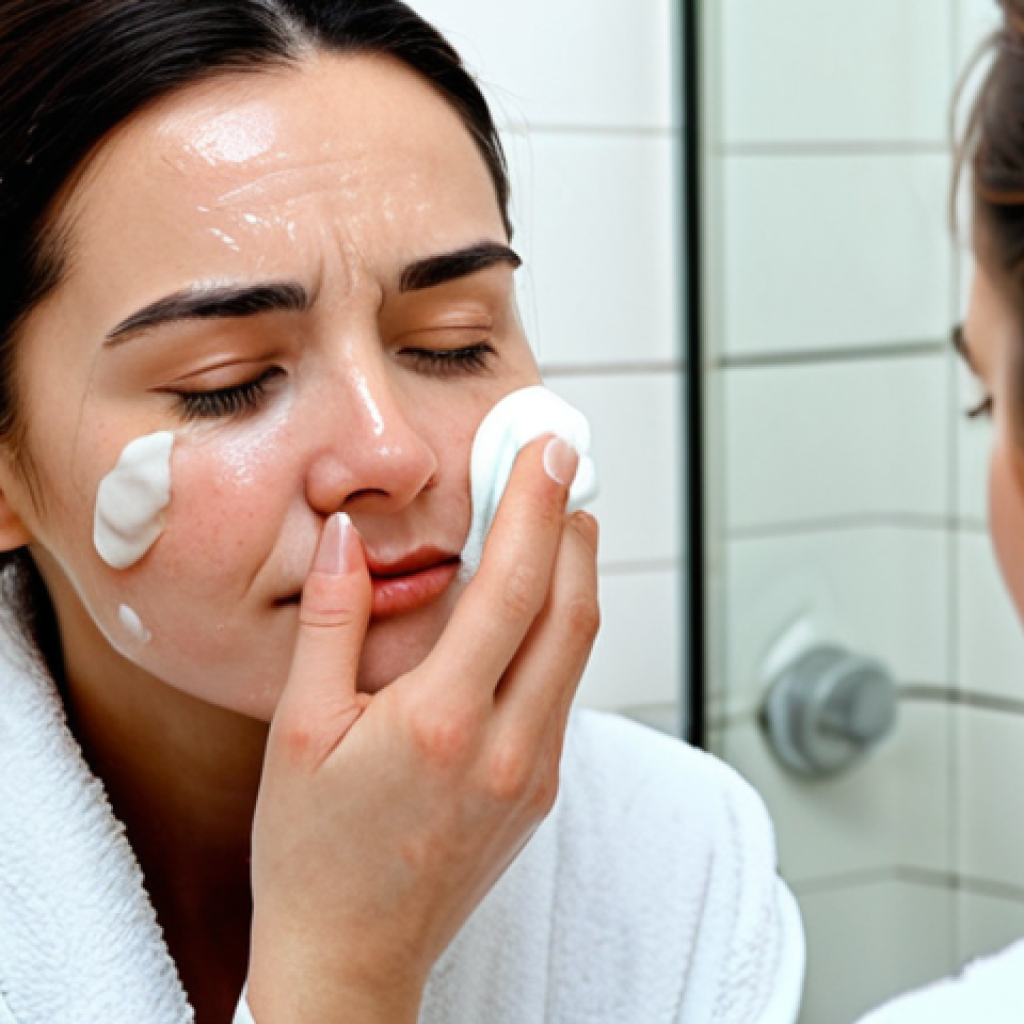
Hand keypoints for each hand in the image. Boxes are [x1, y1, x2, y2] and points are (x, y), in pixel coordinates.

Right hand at [246, 436, 599, 1023]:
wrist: (351, 957)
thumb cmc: (313, 855)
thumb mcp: (298, 732)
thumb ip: (329, 625)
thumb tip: (344, 541)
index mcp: (441, 723)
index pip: (512, 589)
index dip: (535, 508)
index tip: (547, 452)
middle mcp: (506, 746)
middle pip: (571, 610)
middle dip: (573, 527)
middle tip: (562, 468)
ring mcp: (533, 772)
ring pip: (578, 648)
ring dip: (574, 575)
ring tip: (555, 521)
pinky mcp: (540, 790)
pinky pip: (564, 687)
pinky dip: (560, 629)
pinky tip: (535, 605)